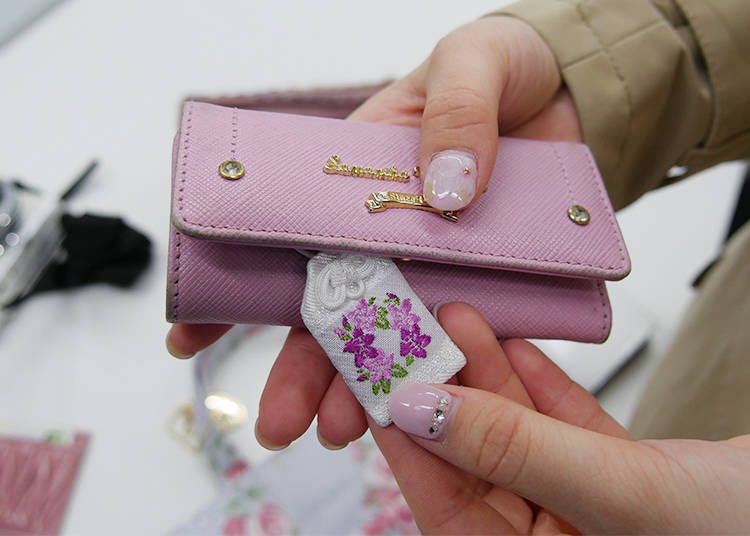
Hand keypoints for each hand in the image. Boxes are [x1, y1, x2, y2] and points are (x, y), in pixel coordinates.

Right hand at [166, 15, 580, 449]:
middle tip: (280, 422)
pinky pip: (465, 330)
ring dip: (363, 382)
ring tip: (343, 430)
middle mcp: (387, 232)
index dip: (235, 286)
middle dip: (301, 365)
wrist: (570, 92)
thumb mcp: (470, 66)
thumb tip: (445, 189)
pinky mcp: (489, 281)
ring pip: (391, 332)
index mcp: (356, 180)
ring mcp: (437, 264)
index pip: (285, 239)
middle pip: (333, 306)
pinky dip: (445, 368)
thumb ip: (456, 113)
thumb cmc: (498, 68)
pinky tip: (428, 405)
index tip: (189, 334)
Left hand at [375, 303, 749, 533]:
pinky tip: (514, 348)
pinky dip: (542, 389)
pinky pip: (566, 432)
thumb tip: (420, 409)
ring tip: (462, 319)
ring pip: (519, 438)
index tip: (379, 373)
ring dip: (491, 379)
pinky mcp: (623, 482)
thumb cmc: (740, 535)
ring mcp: (587, 514)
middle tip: (419, 330)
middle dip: (449, 391)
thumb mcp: (618, 497)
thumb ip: (514, 452)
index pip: (446, 500)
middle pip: (477, 461)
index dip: (408, 435)